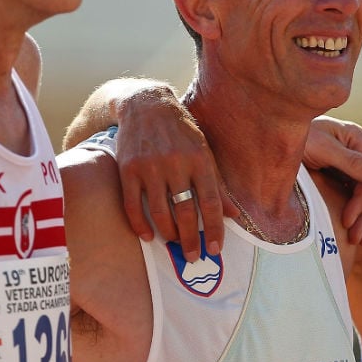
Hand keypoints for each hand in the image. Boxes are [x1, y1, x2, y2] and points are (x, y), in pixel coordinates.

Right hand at [113, 88, 229, 261]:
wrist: (146, 105)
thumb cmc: (181, 130)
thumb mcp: (204, 150)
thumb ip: (217, 183)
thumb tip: (233, 215)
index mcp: (200, 159)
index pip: (211, 202)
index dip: (215, 228)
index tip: (216, 249)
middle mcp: (176, 164)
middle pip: (186, 212)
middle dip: (191, 240)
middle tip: (193, 257)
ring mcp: (150, 167)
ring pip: (161, 212)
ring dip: (168, 234)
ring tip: (173, 243)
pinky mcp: (128, 170)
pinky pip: (133, 206)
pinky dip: (140, 225)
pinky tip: (147, 236)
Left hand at [303, 116, 361, 244]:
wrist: (271, 132)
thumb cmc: (295, 136)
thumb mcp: (322, 149)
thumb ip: (352, 163)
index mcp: (357, 139)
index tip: (347, 221)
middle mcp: (357, 149)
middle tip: (356, 239)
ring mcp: (350, 162)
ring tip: (359, 241)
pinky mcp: (339, 173)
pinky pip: (353, 196)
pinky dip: (356, 214)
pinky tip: (355, 233)